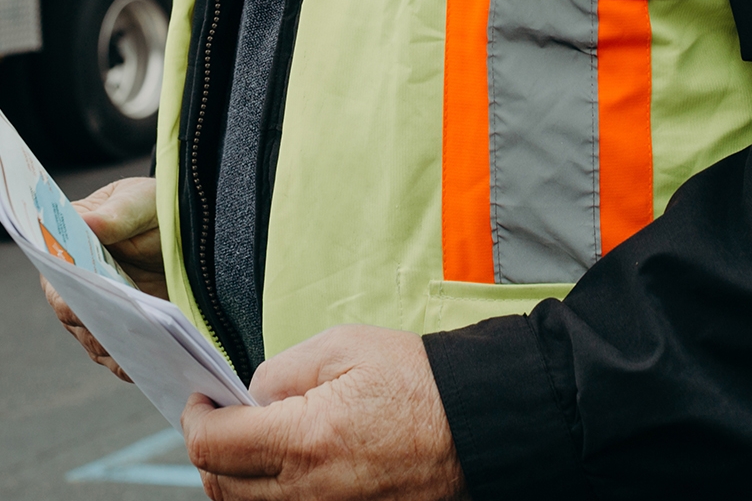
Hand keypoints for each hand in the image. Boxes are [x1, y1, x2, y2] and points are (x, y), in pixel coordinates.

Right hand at [42, 175, 164, 379]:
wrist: (188, 229)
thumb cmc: (152, 208)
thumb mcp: (140, 202)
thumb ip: (117, 213)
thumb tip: (87, 220)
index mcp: (67, 249)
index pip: (57, 273)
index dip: (68, 284)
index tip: (86, 292)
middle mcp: (74, 289)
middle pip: (75, 314)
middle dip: (98, 319)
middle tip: (122, 323)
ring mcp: (98, 316)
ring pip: (98, 341)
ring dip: (118, 344)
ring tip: (142, 345)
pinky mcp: (123, 335)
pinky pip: (122, 357)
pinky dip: (135, 361)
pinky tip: (154, 359)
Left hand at [183, 324, 467, 500]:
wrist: (474, 427)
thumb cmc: (415, 381)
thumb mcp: (344, 347)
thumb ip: (282, 369)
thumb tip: (251, 397)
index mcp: (304, 441)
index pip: (213, 445)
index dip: (194, 419)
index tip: (198, 399)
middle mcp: (307, 495)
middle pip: (221, 486)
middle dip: (207, 449)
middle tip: (216, 416)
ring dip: (234, 477)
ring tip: (248, 440)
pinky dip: (268, 496)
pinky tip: (280, 466)